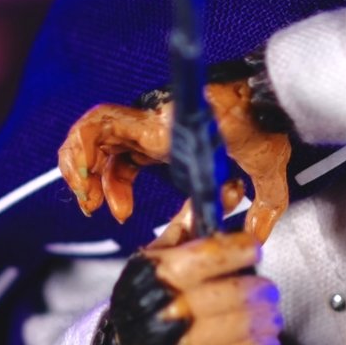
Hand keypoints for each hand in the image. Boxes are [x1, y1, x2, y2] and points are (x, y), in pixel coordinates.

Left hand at [59, 82, 290, 238]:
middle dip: (86, 180)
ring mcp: (146, 123)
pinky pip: (97, 126)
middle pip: (99, 149)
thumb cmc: (265, 131)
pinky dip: (83, 148)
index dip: (112, 189)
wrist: (268, 108)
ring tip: (86, 195)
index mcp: (168, 145)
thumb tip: (259, 236)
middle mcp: (151, 133)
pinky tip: (89, 175)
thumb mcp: (263, 180)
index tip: (120, 215)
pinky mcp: (144, 119)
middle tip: (91, 207)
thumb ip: (261, 210)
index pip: (122, 163)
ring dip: (78, 165)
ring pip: (90, 134)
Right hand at [97, 232, 281, 344]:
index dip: (235, 251)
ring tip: (273, 315)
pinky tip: (268, 343)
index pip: (202, 257)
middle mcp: (159, 308)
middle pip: (220, 296)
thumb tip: (230, 191)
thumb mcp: (159, 254)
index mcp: (154, 273)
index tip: (254, 250)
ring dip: (259, 321)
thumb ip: (193, 224)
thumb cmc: (146, 293)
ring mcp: (170, 344)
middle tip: (269, 289)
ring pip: (227, 331)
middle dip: (253, 291)